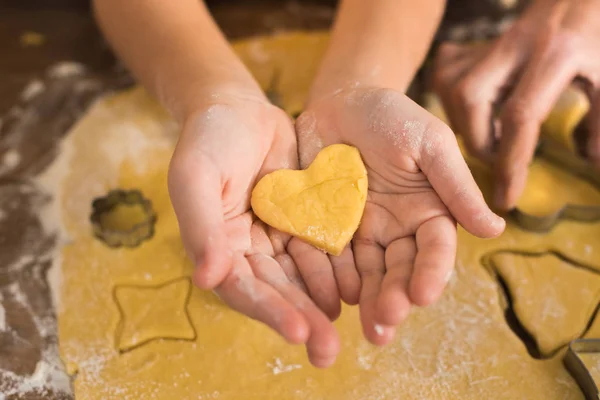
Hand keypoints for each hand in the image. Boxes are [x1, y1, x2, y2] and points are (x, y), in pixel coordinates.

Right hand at [168, 92, 341, 366]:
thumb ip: (202, 226)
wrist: (238, 109)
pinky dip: (338, 269)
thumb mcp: (196, 176)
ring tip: (353, 327)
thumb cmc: (208, 139)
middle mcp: (247, 252)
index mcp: (217, 248)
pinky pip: (322, 250)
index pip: (242, 288)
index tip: (299, 330)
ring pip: (303, 278)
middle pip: (277, 292)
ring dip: (324, 303)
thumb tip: (207, 279)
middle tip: (329, 351)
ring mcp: (276, 239)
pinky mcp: (302, 223)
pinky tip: (362, 288)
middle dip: (302, 320)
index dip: (269, 310)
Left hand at [296, 88, 504, 344]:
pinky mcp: (327, 229)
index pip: (434, 250)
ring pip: (365, 274)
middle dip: (393, 298)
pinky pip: (327, 257)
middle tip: (384, 324)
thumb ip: (456, 185)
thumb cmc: (392, 117)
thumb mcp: (429, 144)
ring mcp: (361, 233)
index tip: (423, 296)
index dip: (431, 273)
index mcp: (428, 213)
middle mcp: (396, 231)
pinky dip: (328, 278)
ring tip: (362, 324)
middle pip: (398, 271)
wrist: (342, 103)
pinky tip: (326, 297)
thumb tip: (495, 229)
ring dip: (364, 300)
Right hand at [433, 0, 599, 208]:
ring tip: (488, 137)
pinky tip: (474, 106)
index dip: (511, 162)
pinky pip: (449, 67)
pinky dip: (451, 94)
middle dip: (476, 139)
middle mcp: (517, 44)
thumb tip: (591, 162)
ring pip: (453, 83)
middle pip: (469, 97)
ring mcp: (498, 38)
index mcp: (556, 53)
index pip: (520, 115)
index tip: (507, 197)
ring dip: (463, 120)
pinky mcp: (487, 38)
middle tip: (496, 160)